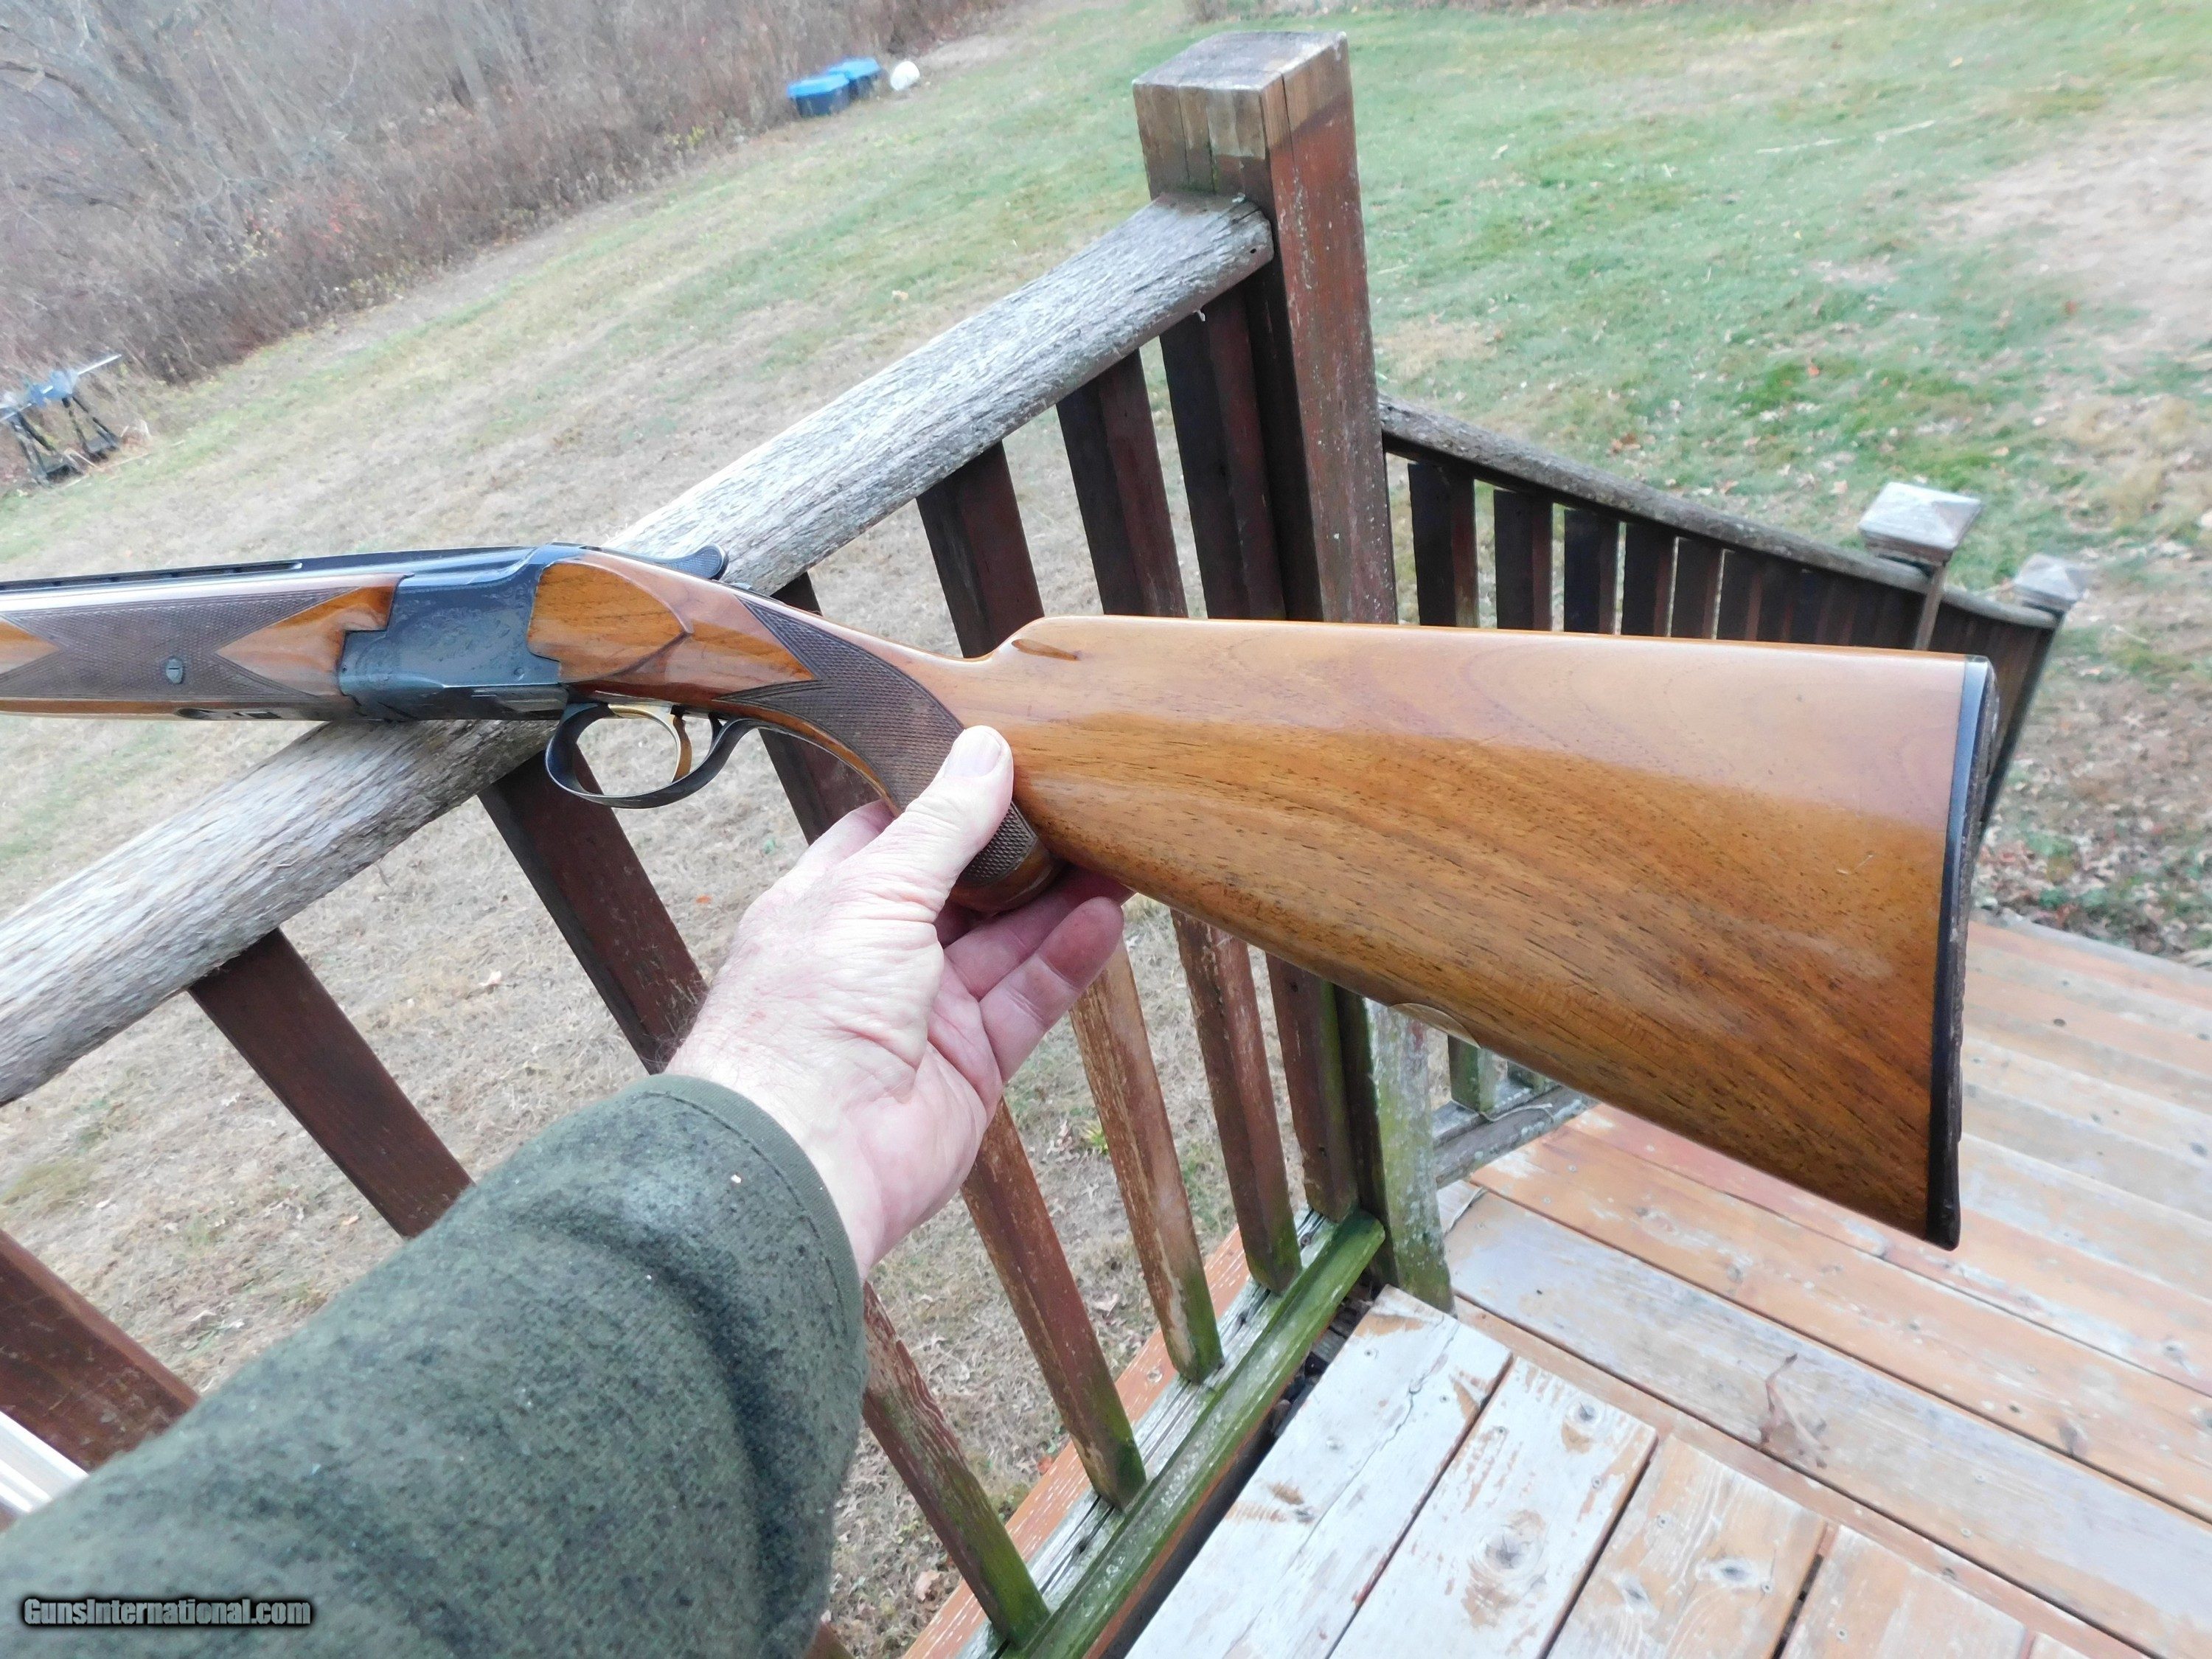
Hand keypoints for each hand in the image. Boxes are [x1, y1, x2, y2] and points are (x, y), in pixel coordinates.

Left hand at [668, 726, 1126, 1272]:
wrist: (809, 1156)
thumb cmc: (810, 1014)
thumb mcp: (875, 891)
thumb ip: (941, 824)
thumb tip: (987, 749)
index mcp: (827, 906)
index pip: (890, 836)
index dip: (945, 801)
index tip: (1006, 760)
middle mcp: (874, 957)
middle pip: (960, 891)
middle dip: (1018, 853)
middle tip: (1083, 804)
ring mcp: (925, 1014)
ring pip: (1004, 945)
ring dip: (1056, 902)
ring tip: (1116, 852)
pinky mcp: (970, 1066)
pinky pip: (1026, 1001)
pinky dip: (1065, 960)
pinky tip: (1105, 919)